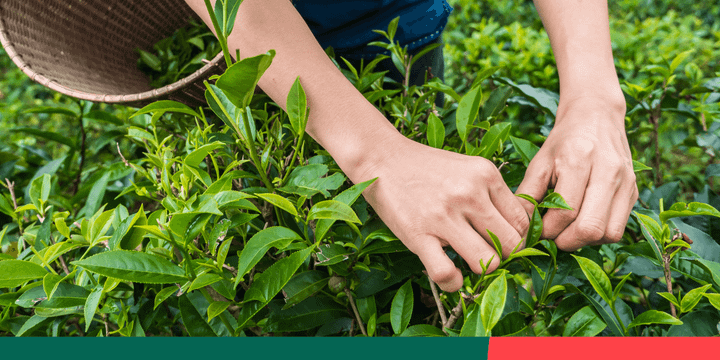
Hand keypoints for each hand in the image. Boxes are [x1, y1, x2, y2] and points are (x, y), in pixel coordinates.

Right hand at [353, 136, 528, 291]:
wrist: (381, 157)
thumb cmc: (426, 167)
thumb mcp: (468, 168)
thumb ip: (492, 194)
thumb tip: (516, 229)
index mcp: (486, 175)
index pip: (523, 220)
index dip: (519, 238)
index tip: (505, 243)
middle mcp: (469, 194)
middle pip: (511, 244)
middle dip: (504, 255)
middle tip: (488, 253)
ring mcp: (444, 216)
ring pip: (488, 262)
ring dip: (482, 269)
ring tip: (468, 262)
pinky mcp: (418, 235)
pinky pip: (447, 273)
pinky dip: (453, 282)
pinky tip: (449, 274)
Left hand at [516, 96, 637, 250]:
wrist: (597, 115)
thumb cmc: (564, 140)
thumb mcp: (539, 162)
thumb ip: (527, 194)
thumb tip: (519, 227)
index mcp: (580, 160)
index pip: (565, 212)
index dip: (547, 230)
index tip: (536, 231)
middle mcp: (608, 172)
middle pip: (590, 228)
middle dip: (566, 241)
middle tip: (551, 236)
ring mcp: (626, 182)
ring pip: (609, 234)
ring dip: (585, 241)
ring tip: (567, 231)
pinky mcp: (634, 191)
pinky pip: (618, 228)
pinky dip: (599, 235)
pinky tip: (583, 223)